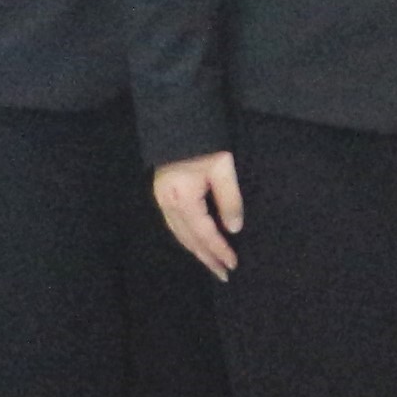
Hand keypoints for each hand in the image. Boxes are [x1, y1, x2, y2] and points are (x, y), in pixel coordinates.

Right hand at [153, 152, 242, 280]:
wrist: (179, 122)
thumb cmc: (205, 142)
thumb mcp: (223, 168)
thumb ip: (230, 199)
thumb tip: (234, 229)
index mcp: (182, 198)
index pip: (203, 232)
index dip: (218, 250)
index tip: (232, 264)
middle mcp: (168, 203)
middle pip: (188, 238)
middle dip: (206, 257)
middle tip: (222, 274)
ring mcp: (162, 199)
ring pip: (179, 233)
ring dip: (196, 250)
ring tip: (212, 264)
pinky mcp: (163, 194)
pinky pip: (175, 225)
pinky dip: (187, 238)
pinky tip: (197, 243)